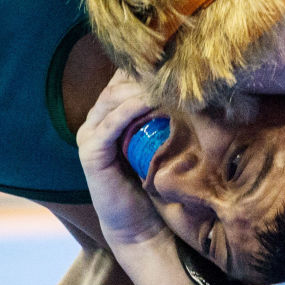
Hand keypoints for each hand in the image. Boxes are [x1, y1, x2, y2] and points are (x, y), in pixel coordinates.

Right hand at [77, 70, 167, 248]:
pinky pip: (110, 124)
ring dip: (140, 88)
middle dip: (145, 74)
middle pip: (117, 84)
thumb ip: (166, 114)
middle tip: (174, 67)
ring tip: (167, 82)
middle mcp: (95, 120)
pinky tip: (150, 100)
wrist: (141, 225)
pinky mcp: (91, 153)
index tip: (176, 58)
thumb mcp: (162, 140)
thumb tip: (194, 86)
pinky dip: (130, 109)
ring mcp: (89, 135)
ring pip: (112, 99)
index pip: (124, 78)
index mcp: (110, 113)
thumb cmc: (155, 181)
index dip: (147, 66)